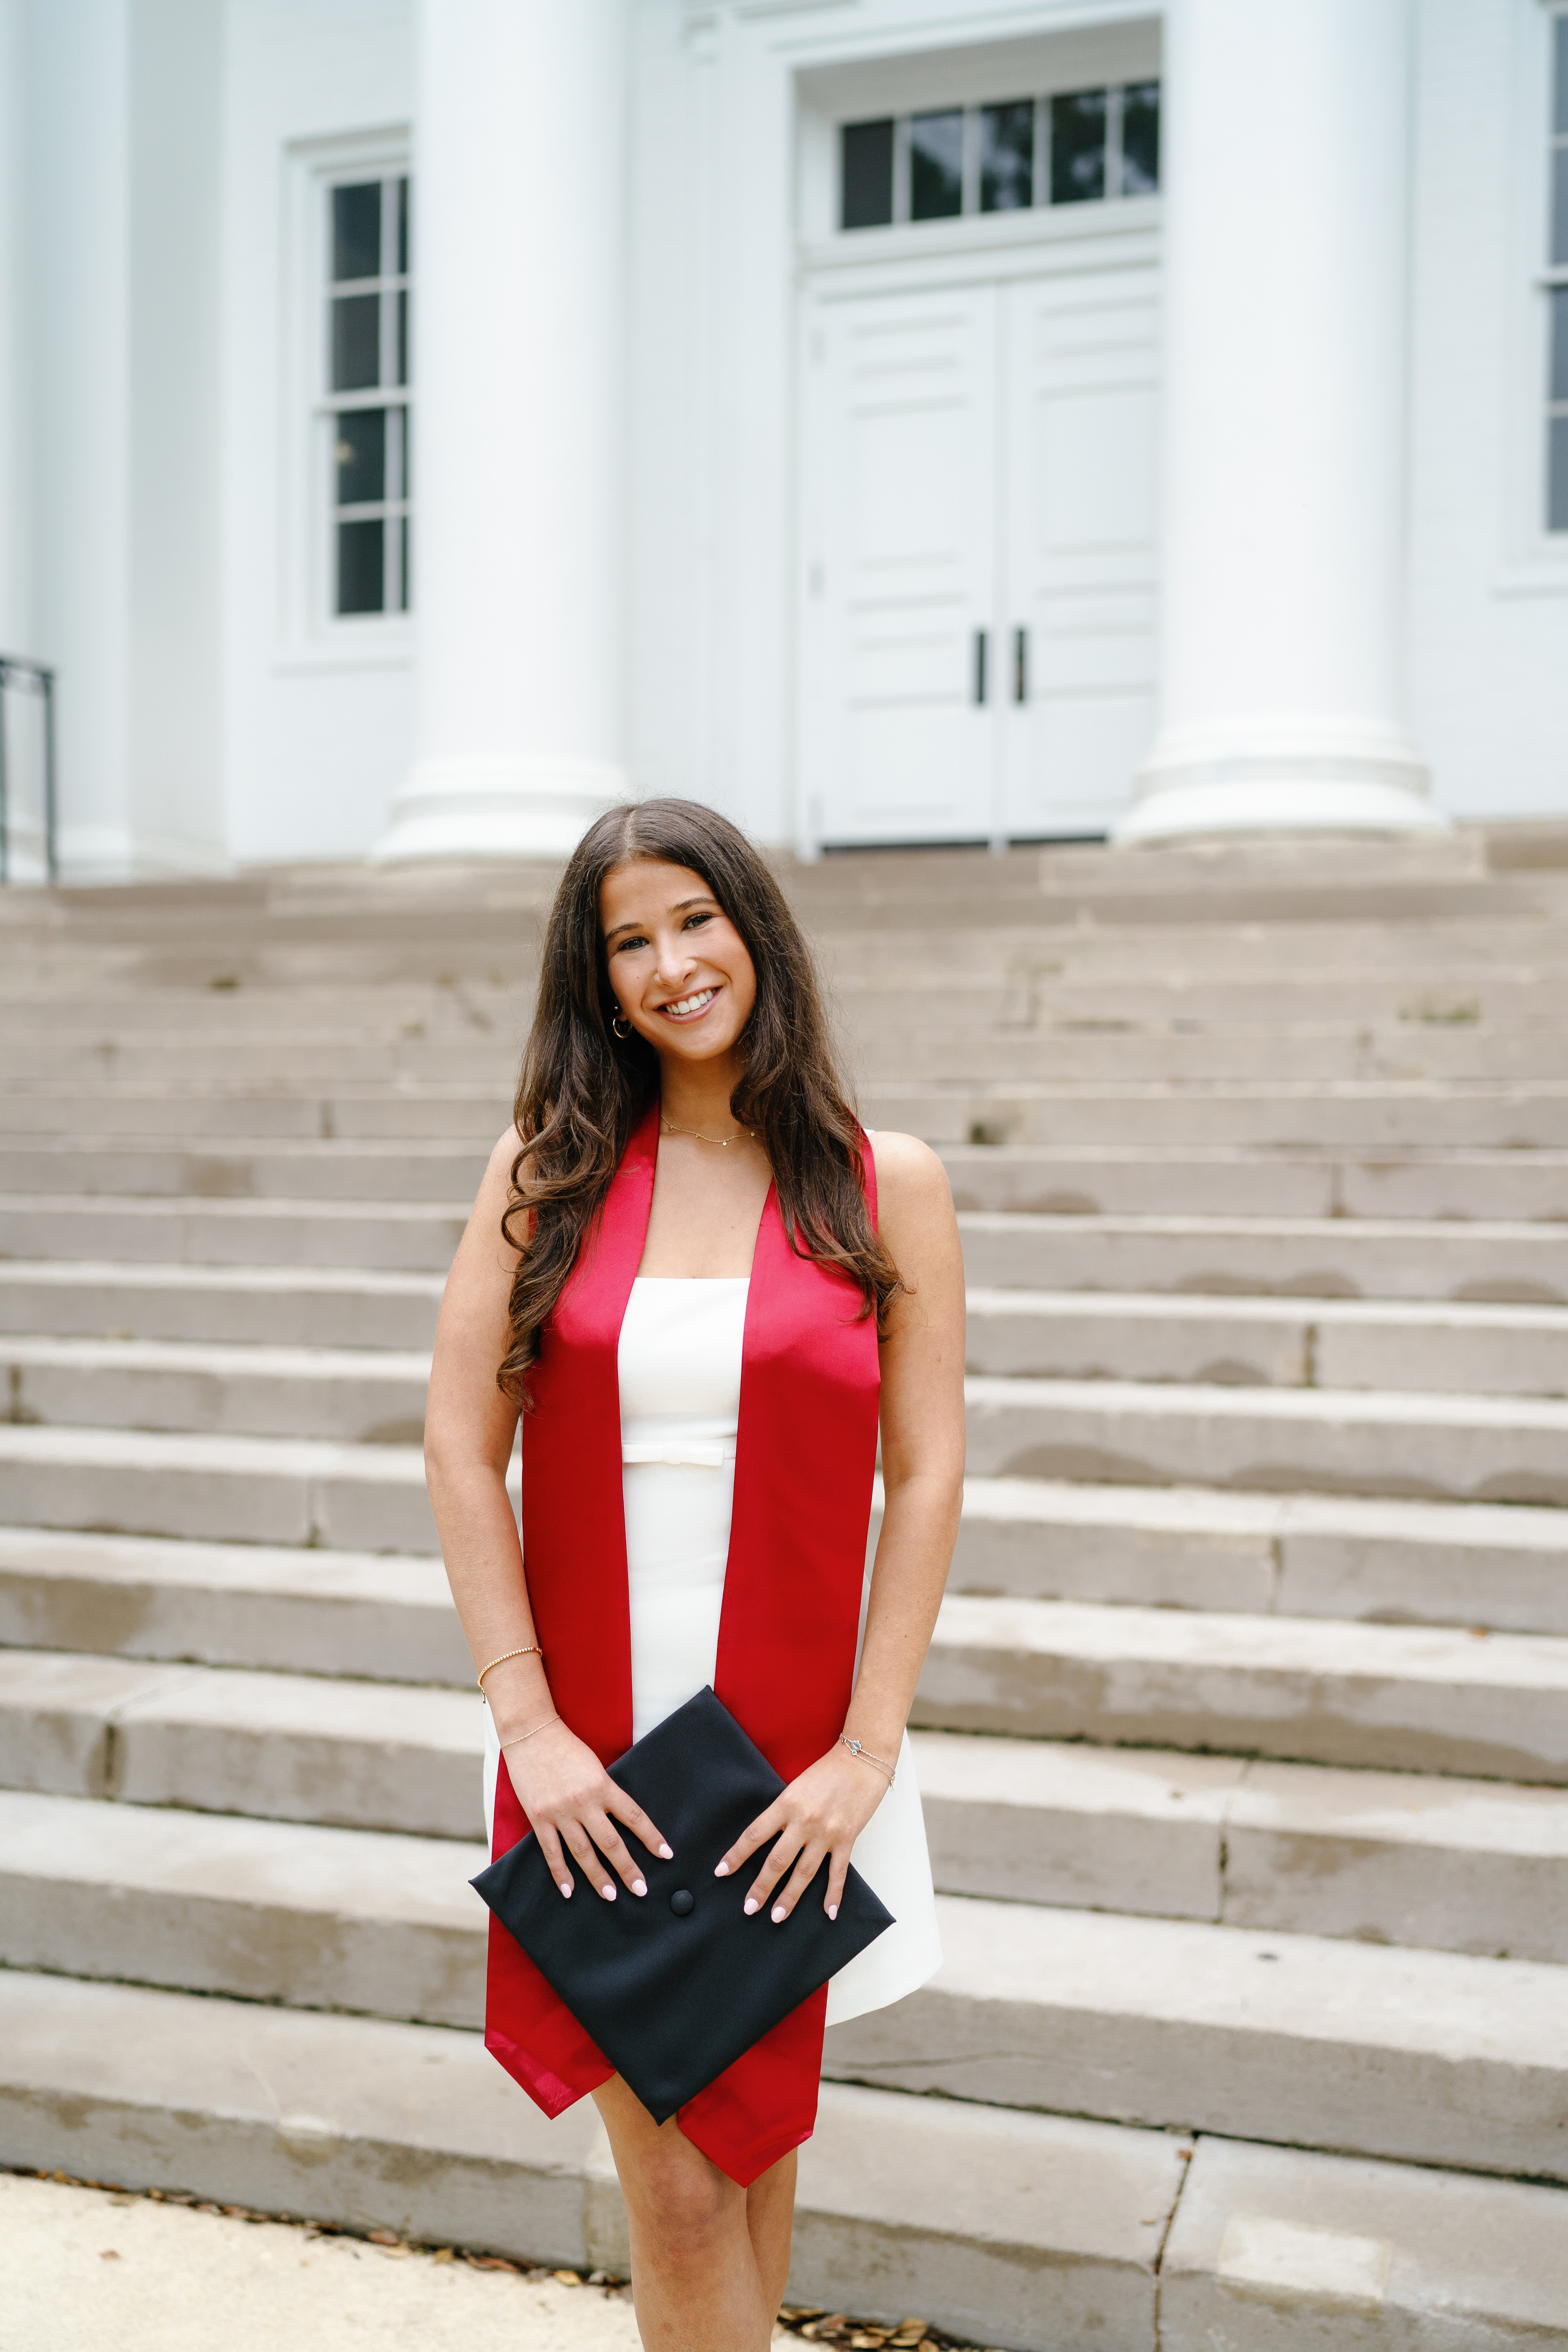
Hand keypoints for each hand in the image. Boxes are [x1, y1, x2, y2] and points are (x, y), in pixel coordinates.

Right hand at [500, 1719, 671, 1902]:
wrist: (531, 1734)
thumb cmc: (566, 1748)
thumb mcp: (594, 1766)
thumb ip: (606, 1792)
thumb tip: (621, 1819)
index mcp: (602, 1785)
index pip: (634, 1816)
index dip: (651, 1837)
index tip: (665, 1854)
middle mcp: (583, 1801)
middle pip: (610, 1842)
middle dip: (627, 1868)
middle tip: (641, 1890)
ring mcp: (560, 1812)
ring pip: (583, 1852)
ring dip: (597, 1876)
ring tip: (611, 1896)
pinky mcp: (539, 1817)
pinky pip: (551, 1851)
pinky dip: (560, 1873)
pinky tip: (569, 1890)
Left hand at [713, 1746, 888, 1923]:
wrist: (862, 1760)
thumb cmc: (826, 1771)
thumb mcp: (795, 1787)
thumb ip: (782, 1812)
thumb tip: (766, 1838)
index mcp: (786, 1804)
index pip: (754, 1835)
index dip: (736, 1855)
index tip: (721, 1872)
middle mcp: (804, 1821)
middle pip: (777, 1861)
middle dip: (761, 1887)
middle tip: (749, 1907)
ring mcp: (826, 1833)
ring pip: (804, 1873)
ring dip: (790, 1897)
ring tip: (777, 1917)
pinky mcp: (847, 1839)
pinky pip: (838, 1873)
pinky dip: (833, 1895)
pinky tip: (828, 1913)